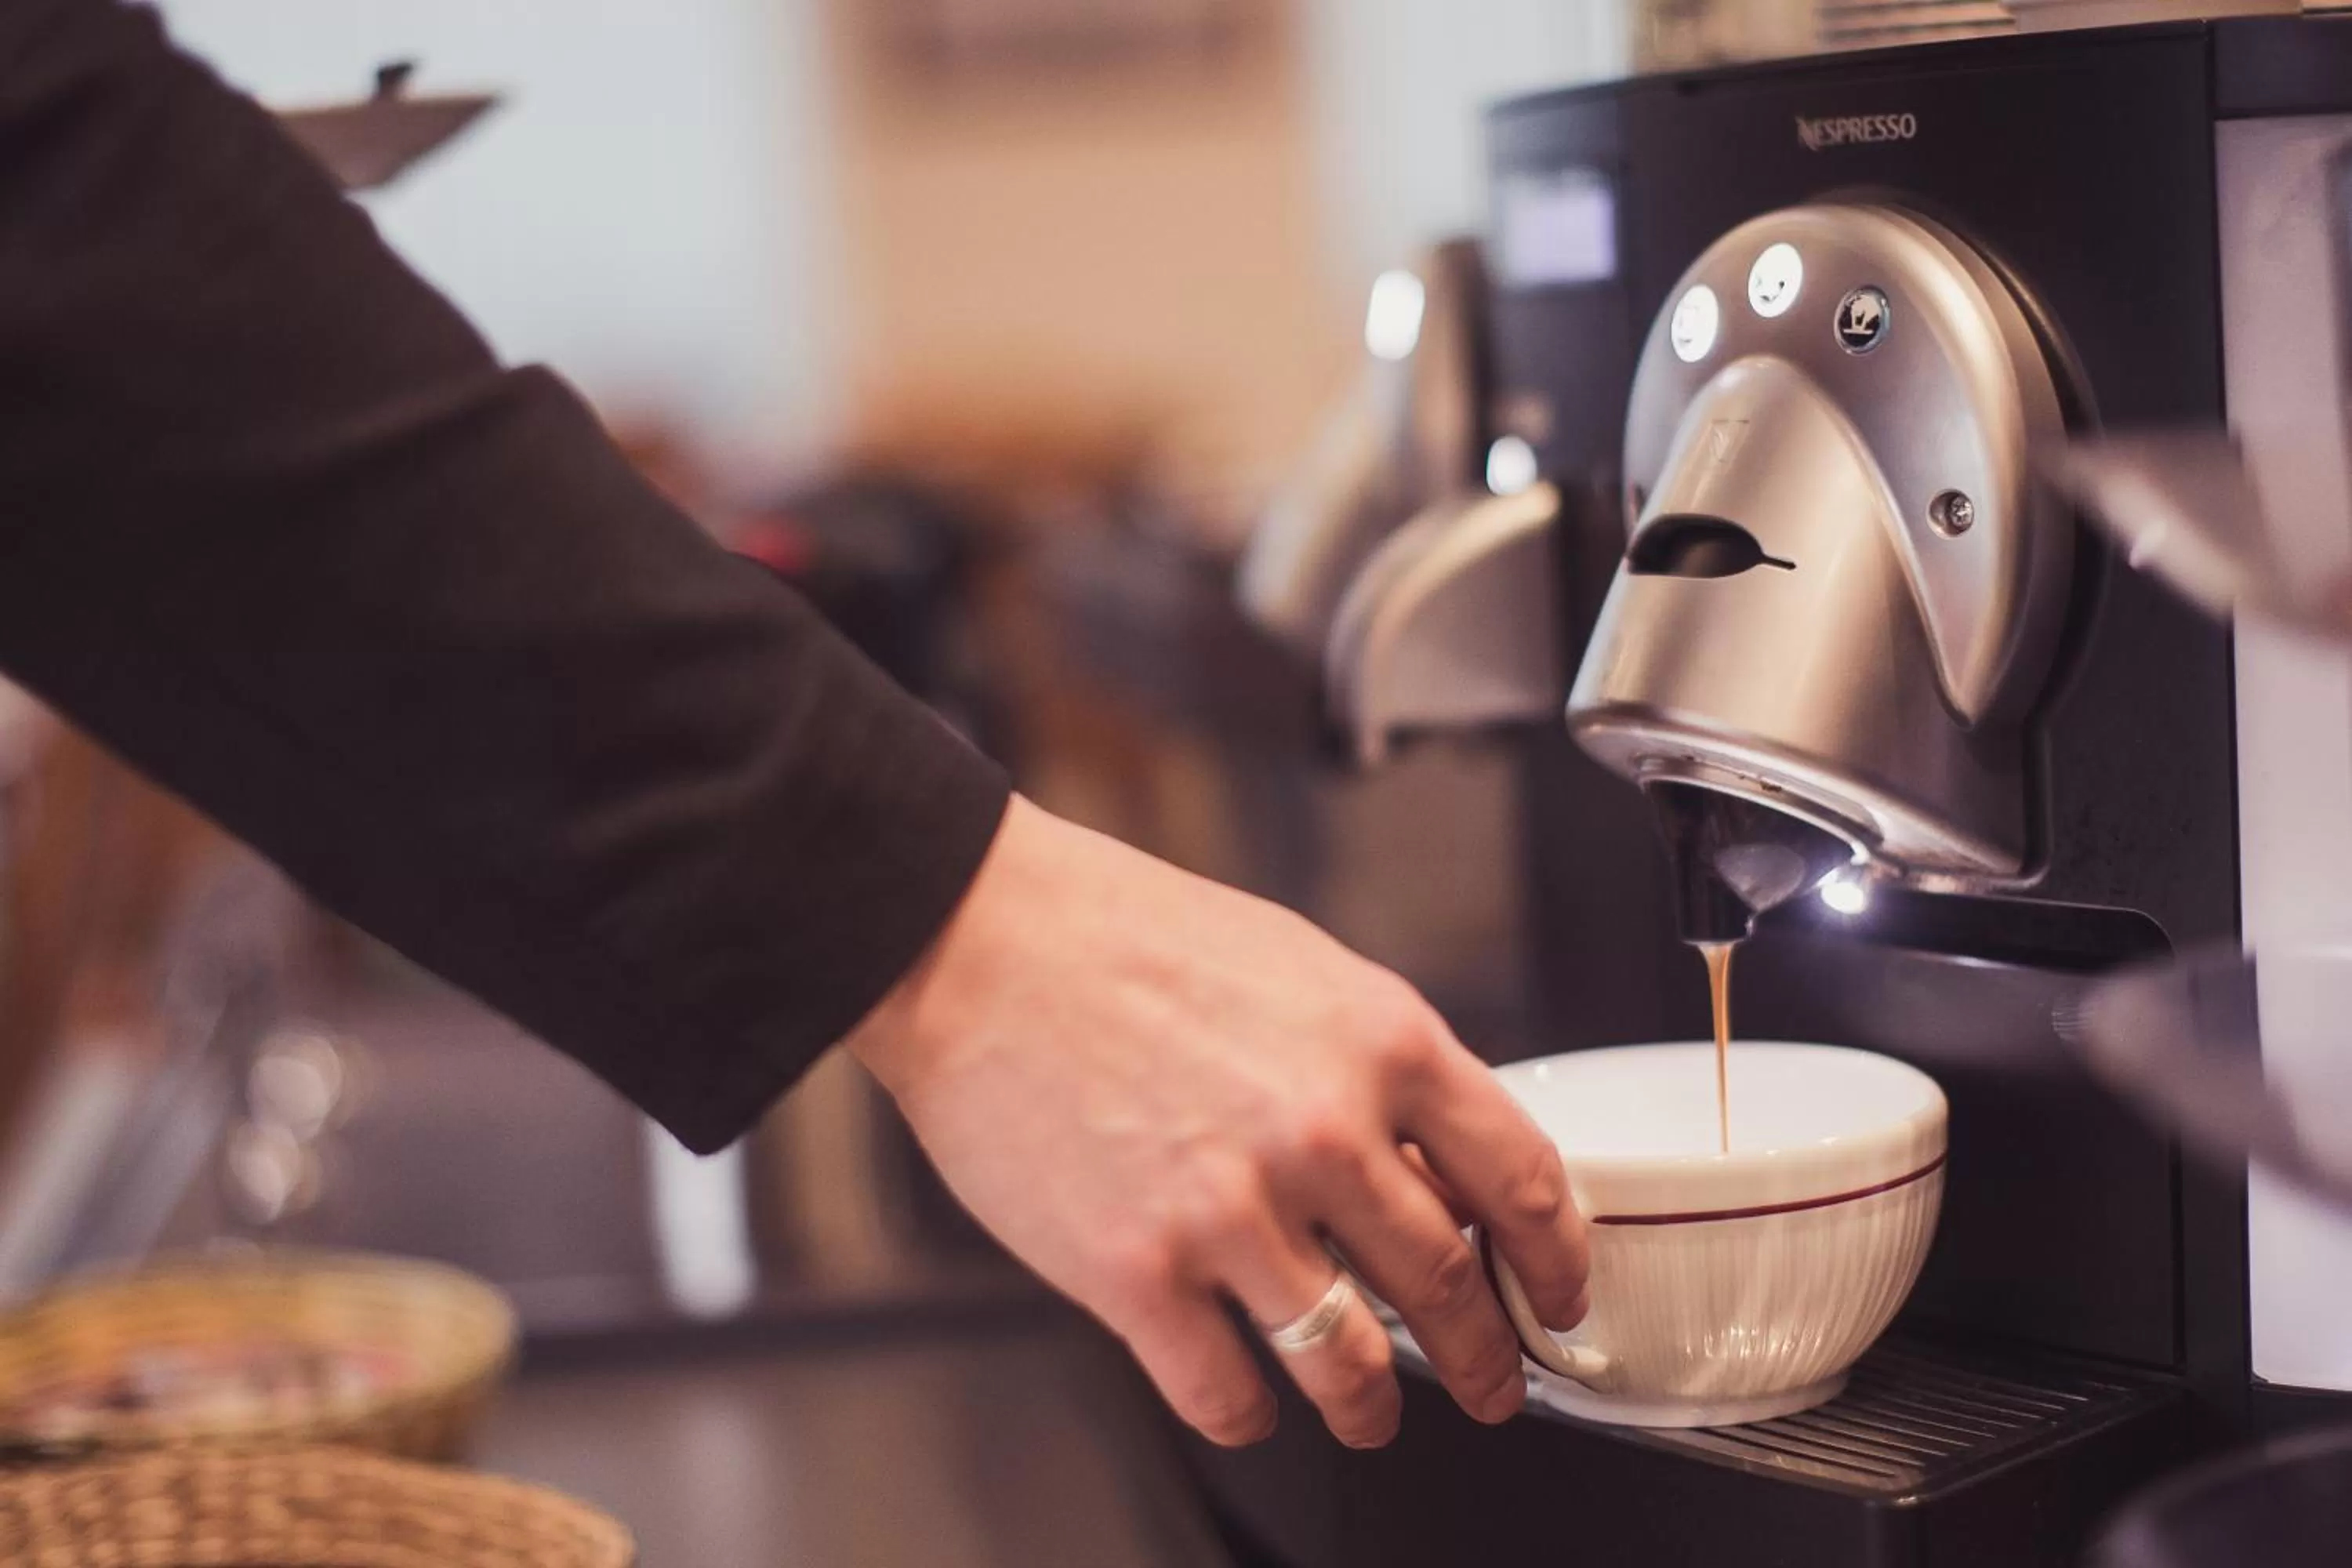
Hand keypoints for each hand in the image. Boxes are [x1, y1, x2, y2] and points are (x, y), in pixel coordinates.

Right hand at [850, 797, 1588, 1447]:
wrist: (976, 940)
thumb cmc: (1122, 936)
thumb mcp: (1299, 967)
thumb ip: (1378, 1063)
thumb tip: (1434, 1159)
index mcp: (1381, 1041)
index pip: (1521, 1181)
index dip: (1555, 1262)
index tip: (1554, 1299)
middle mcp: (1323, 1132)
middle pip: (1448, 1288)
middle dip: (1484, 1360)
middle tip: (1489, 1386)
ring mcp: (1231, 1212)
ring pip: (1349, 1364)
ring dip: (1371, 1409)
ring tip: (1368, 1415)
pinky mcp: (1137, 1275)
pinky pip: (1227, 1394)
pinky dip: (1248, 1415)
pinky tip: (1248, 1400)